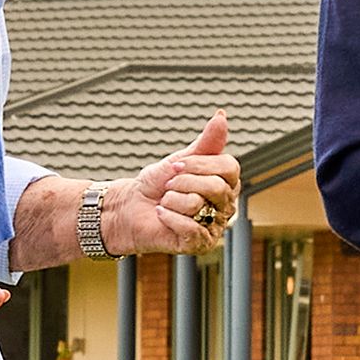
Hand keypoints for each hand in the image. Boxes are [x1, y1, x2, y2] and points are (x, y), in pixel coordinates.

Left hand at [110, 114, 239, 258]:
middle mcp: (226, 205)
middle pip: (215, 187)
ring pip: (198, 205)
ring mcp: (215, 226)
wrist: (131, 207)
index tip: (176, 165)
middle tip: (168, 186)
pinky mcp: (201, 244)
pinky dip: (169, 217)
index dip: (199, 164)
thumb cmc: (157, 183)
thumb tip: (222, 115)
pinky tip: (162, 216)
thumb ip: (206, 141)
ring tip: (166, 203)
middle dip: (182, 182)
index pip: (229, 167)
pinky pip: (191, 227)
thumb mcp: (181, 159)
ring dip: (172, 200)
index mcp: (226, 183)